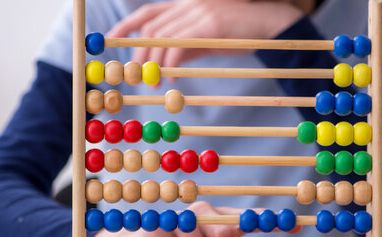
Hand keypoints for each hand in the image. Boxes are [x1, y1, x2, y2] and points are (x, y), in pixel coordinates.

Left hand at [106, 0, 303, 80]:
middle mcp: (188, 5)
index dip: (126, 25)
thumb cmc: (239, 35)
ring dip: (152, 64)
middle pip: (151, 29)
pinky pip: (179, 47)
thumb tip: (164, 67)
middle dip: (139, 55)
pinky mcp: (210, 25)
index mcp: (185, 6)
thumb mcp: (207, 41)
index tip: (111, 40)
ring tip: (153, 83)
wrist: (270, 26)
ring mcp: (199, 13)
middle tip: (136, 77)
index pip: (148, 12)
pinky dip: (170, 65)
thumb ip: (185, 48)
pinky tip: (172, 79)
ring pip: (162, 38)